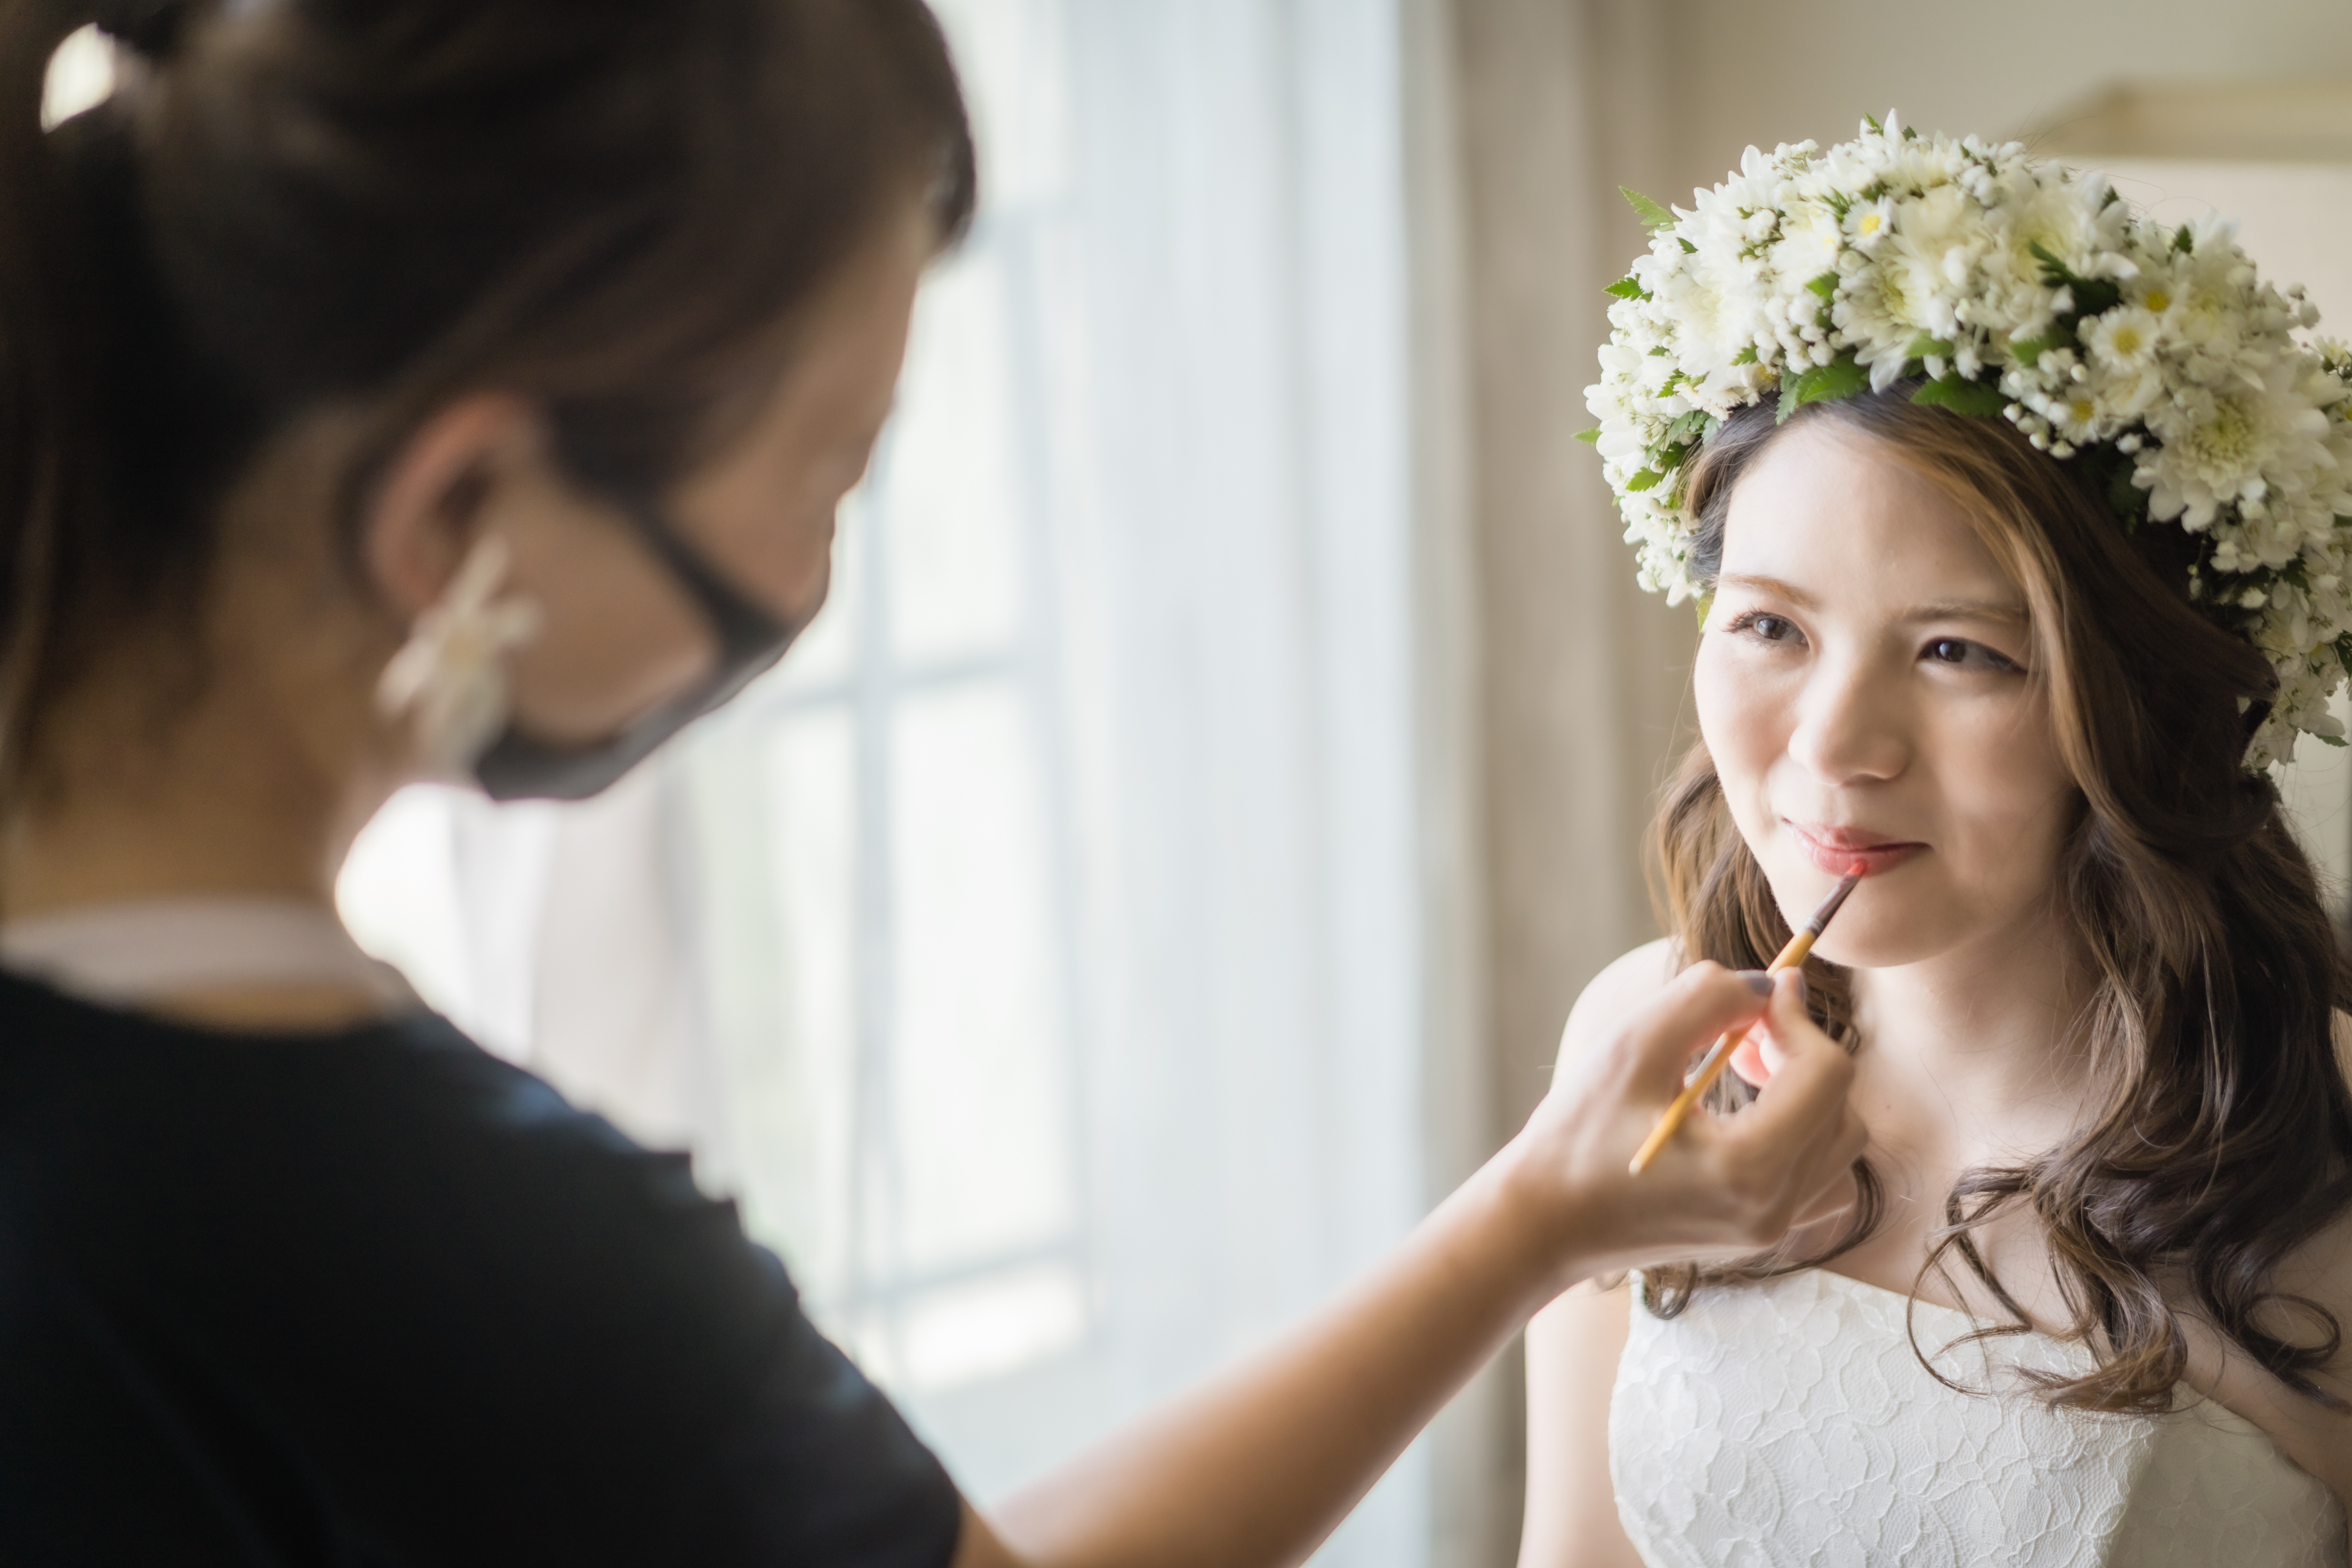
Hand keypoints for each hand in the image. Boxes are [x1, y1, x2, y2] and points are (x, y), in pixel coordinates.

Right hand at [1498, 963, 1864, 1292]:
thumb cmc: (1574, 1137)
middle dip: (1803, 1052)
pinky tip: (1748, 1115)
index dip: (1799, 1017)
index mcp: (1747, 1169)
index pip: (1825, 1075)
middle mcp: (1773, 1209)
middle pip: (1842, 1108)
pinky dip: (1801, 1133)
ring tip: (1747, 1070)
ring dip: (1808, 1093)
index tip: (1764, 989)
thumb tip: (1767, 984)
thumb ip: (1705, 999)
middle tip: (1745, 1030)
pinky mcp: (1758, 1233)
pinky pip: (1818, 1176)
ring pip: (1839, 1143)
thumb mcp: (1631, 1048)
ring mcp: (1769, 1229)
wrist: (1542, 1222)